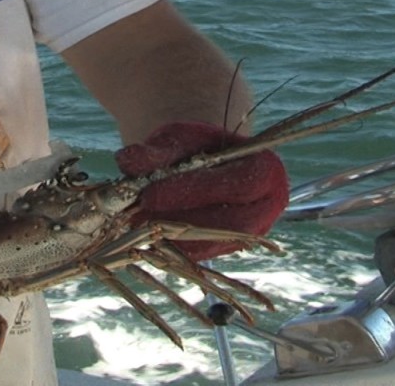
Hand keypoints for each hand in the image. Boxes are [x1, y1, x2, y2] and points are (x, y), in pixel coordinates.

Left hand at [116, 121, 288, 260]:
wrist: (204, 163)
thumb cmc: (195, 146)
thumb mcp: (177, 139)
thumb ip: (157, 151)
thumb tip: (127, 159)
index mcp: (266, 172)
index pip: (237, 185)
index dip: (193, 191)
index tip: (149, 192)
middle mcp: (264, 209)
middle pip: (226, 222)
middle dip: (179, 218)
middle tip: (137, 212)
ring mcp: (247, 234)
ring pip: (209, 244)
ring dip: (170, 236)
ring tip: (134, 221)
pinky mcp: (224, 249)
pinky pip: (197, 255)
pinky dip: (169, 245)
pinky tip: (143, 231)